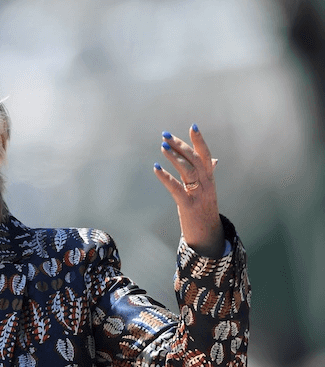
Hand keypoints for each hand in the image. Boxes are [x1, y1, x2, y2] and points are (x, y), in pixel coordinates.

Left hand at [154, 124, 223, 257]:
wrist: (208, 236)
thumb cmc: (205, 212)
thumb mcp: (208, 191)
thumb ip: (208, 174)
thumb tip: (213, 159)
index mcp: (210, 179)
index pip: (206, 156)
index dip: (200, 141)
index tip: (192, 126)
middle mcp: (207, 184)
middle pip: (195, 160)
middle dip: (181, 146)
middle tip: (166, 135)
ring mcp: (198, 195)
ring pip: (187, 171)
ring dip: (174, 157)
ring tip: (162, 147)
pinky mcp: (188, 205)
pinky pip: (177, 188)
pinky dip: (166, 177)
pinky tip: (156, 168)